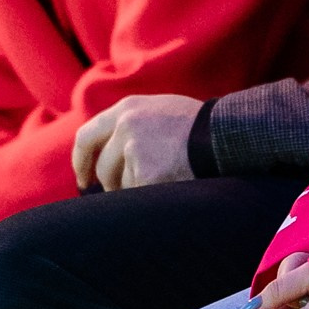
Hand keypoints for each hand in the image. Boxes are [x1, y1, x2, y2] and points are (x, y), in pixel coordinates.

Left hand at [72, 94, 201, 190]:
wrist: (227, 135)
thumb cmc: (198, 126)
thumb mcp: (160, 110)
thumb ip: (131, 123)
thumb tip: (107, 152)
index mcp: (127, 109)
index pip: (86, 137)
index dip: (81, 162)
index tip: (84, 180)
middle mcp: (126, 127)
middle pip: (104, 168)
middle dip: (114, 185)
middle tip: (133, 190)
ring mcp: (136, 150)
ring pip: (120, 186)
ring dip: (137, 191)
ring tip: (165, 179)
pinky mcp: (148, 174)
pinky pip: (138, 196)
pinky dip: (150, 199)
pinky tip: (170, 188)